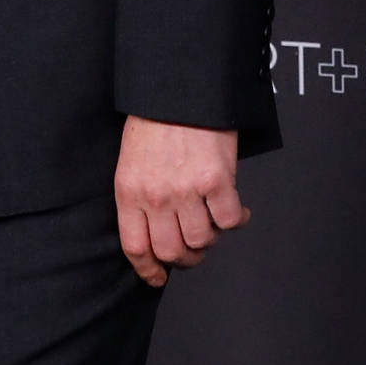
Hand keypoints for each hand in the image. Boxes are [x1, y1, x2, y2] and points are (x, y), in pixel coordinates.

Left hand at [113, 115, 245, 287]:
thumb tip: (157, 229)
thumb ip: (141, 195)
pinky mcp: (216, 181)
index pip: (135, 247)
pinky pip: (228, 221)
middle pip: (171, 251)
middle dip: (185, 258)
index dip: (148, 269)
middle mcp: (155, 196)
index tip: (158, 277)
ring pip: (201, 241)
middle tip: (194, 248)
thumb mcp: (132, 160)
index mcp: (129, 191)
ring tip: (213, 222)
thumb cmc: (155, 118)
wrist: (179, 87)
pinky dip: (235, 220)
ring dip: (210, 237)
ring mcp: (186, 190)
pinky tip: (236, 209)